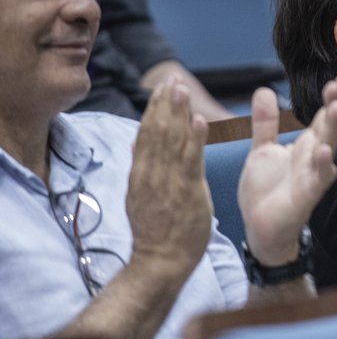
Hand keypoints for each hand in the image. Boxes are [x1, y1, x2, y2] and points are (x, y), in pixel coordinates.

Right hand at [126, 76, 211, 276]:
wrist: (159, 262)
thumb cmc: (155, 230)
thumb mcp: (140, 195)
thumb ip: (142, 167)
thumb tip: (136, 141)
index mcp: (141, 172)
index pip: (146, 133)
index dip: (155, 108)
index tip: (163, 86)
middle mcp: (151, 173)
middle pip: (157, 131)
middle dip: (166, 102)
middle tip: (173, 77)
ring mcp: (167, 182)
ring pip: (171, 141)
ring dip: (177, 113)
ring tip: (182, 88)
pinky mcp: (186, 192)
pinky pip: (190, 161)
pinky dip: (194, 140)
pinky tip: (199, 121)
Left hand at [238, 73, 336, 265]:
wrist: (260, 229)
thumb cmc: (266, 190)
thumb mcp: (262, 150)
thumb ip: (265, 123)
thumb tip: (264, 90)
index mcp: (305, 146)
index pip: (322, 116)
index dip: (332, 97)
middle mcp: (313, 158)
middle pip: (330, 126)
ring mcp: (312, 177)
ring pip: (328, 148)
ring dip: (333, 129)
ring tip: (336, 107)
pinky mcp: (306, 197)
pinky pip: (318, 180)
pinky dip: (323, 167)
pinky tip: (325, 152)